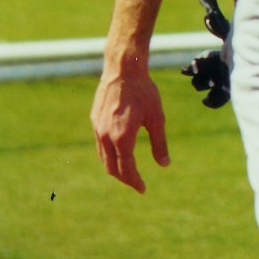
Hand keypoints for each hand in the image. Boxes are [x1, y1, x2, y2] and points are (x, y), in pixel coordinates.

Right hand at [91, 72, 169, 192]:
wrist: (123, 69)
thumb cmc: (144, 92)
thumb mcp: (157, 118)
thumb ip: (159, 143)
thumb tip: (164, 164)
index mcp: (122, 138)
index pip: (126, 169)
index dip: (135, 181)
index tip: (143, 189)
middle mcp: (105, 136)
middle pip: (112, 168)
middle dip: (124, 178)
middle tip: (136, 183)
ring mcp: (97, 128)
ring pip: (103, 157)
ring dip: (115, 168)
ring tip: (128, 171)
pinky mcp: (94, 120)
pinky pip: (99, 144)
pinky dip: (108, 154)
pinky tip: (118, 152)